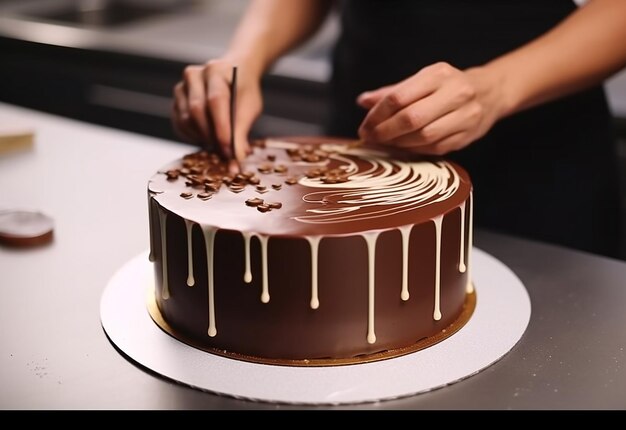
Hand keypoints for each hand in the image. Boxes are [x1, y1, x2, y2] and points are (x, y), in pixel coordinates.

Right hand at [172, 59, 262, 159]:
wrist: (234, 76)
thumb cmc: (243, 91)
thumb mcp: (249, 107)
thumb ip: (242, 130)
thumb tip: (236, 157)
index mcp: (217, 70)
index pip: (216, 100)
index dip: (221, 129)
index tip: (229, 151)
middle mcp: (195, 75)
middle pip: (197, 110)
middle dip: (211, 136)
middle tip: (224, 153)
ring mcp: (182, 87)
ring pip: (186, 119)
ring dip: (202, 137)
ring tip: (218, 144)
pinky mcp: (176, 100)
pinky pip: (179, 124)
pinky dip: (192, 136)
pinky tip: (206, 138)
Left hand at [357, 62, 503, 155]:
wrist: (489, 93)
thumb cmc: (446, 87)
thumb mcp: (421, 81)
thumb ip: (391, 92)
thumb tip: (362, 101)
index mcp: (438, 74)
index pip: (399, 97)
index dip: (377, 115)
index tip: (364, 126)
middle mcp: (455, 93)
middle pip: (411, 118)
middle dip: (385, 131)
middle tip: (370, 137)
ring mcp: (465, 115)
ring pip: (423, 136)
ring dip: (398, 143)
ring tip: (385, 142)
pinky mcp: (467, 136)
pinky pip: (434, 148)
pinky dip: (414, 149)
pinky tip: (403, 147)